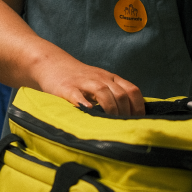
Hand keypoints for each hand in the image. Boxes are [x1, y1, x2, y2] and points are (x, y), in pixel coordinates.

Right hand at [31, 57, 145, 116]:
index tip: (138, 121)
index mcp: (111, 78)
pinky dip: (84, 103)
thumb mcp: (101, 82)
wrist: (52, 64)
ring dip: (110, 109)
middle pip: (120, 94)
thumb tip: (133, 115)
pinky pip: (77, 95)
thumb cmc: (80, 79)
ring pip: (102, 92)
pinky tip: (89, 111)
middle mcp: (100, 78)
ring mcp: (83, 82)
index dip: (138, 107)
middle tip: (124, 127)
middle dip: (125, 112)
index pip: (132, 90)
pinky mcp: (66, 87)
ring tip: (110, 122)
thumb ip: (115, 94)